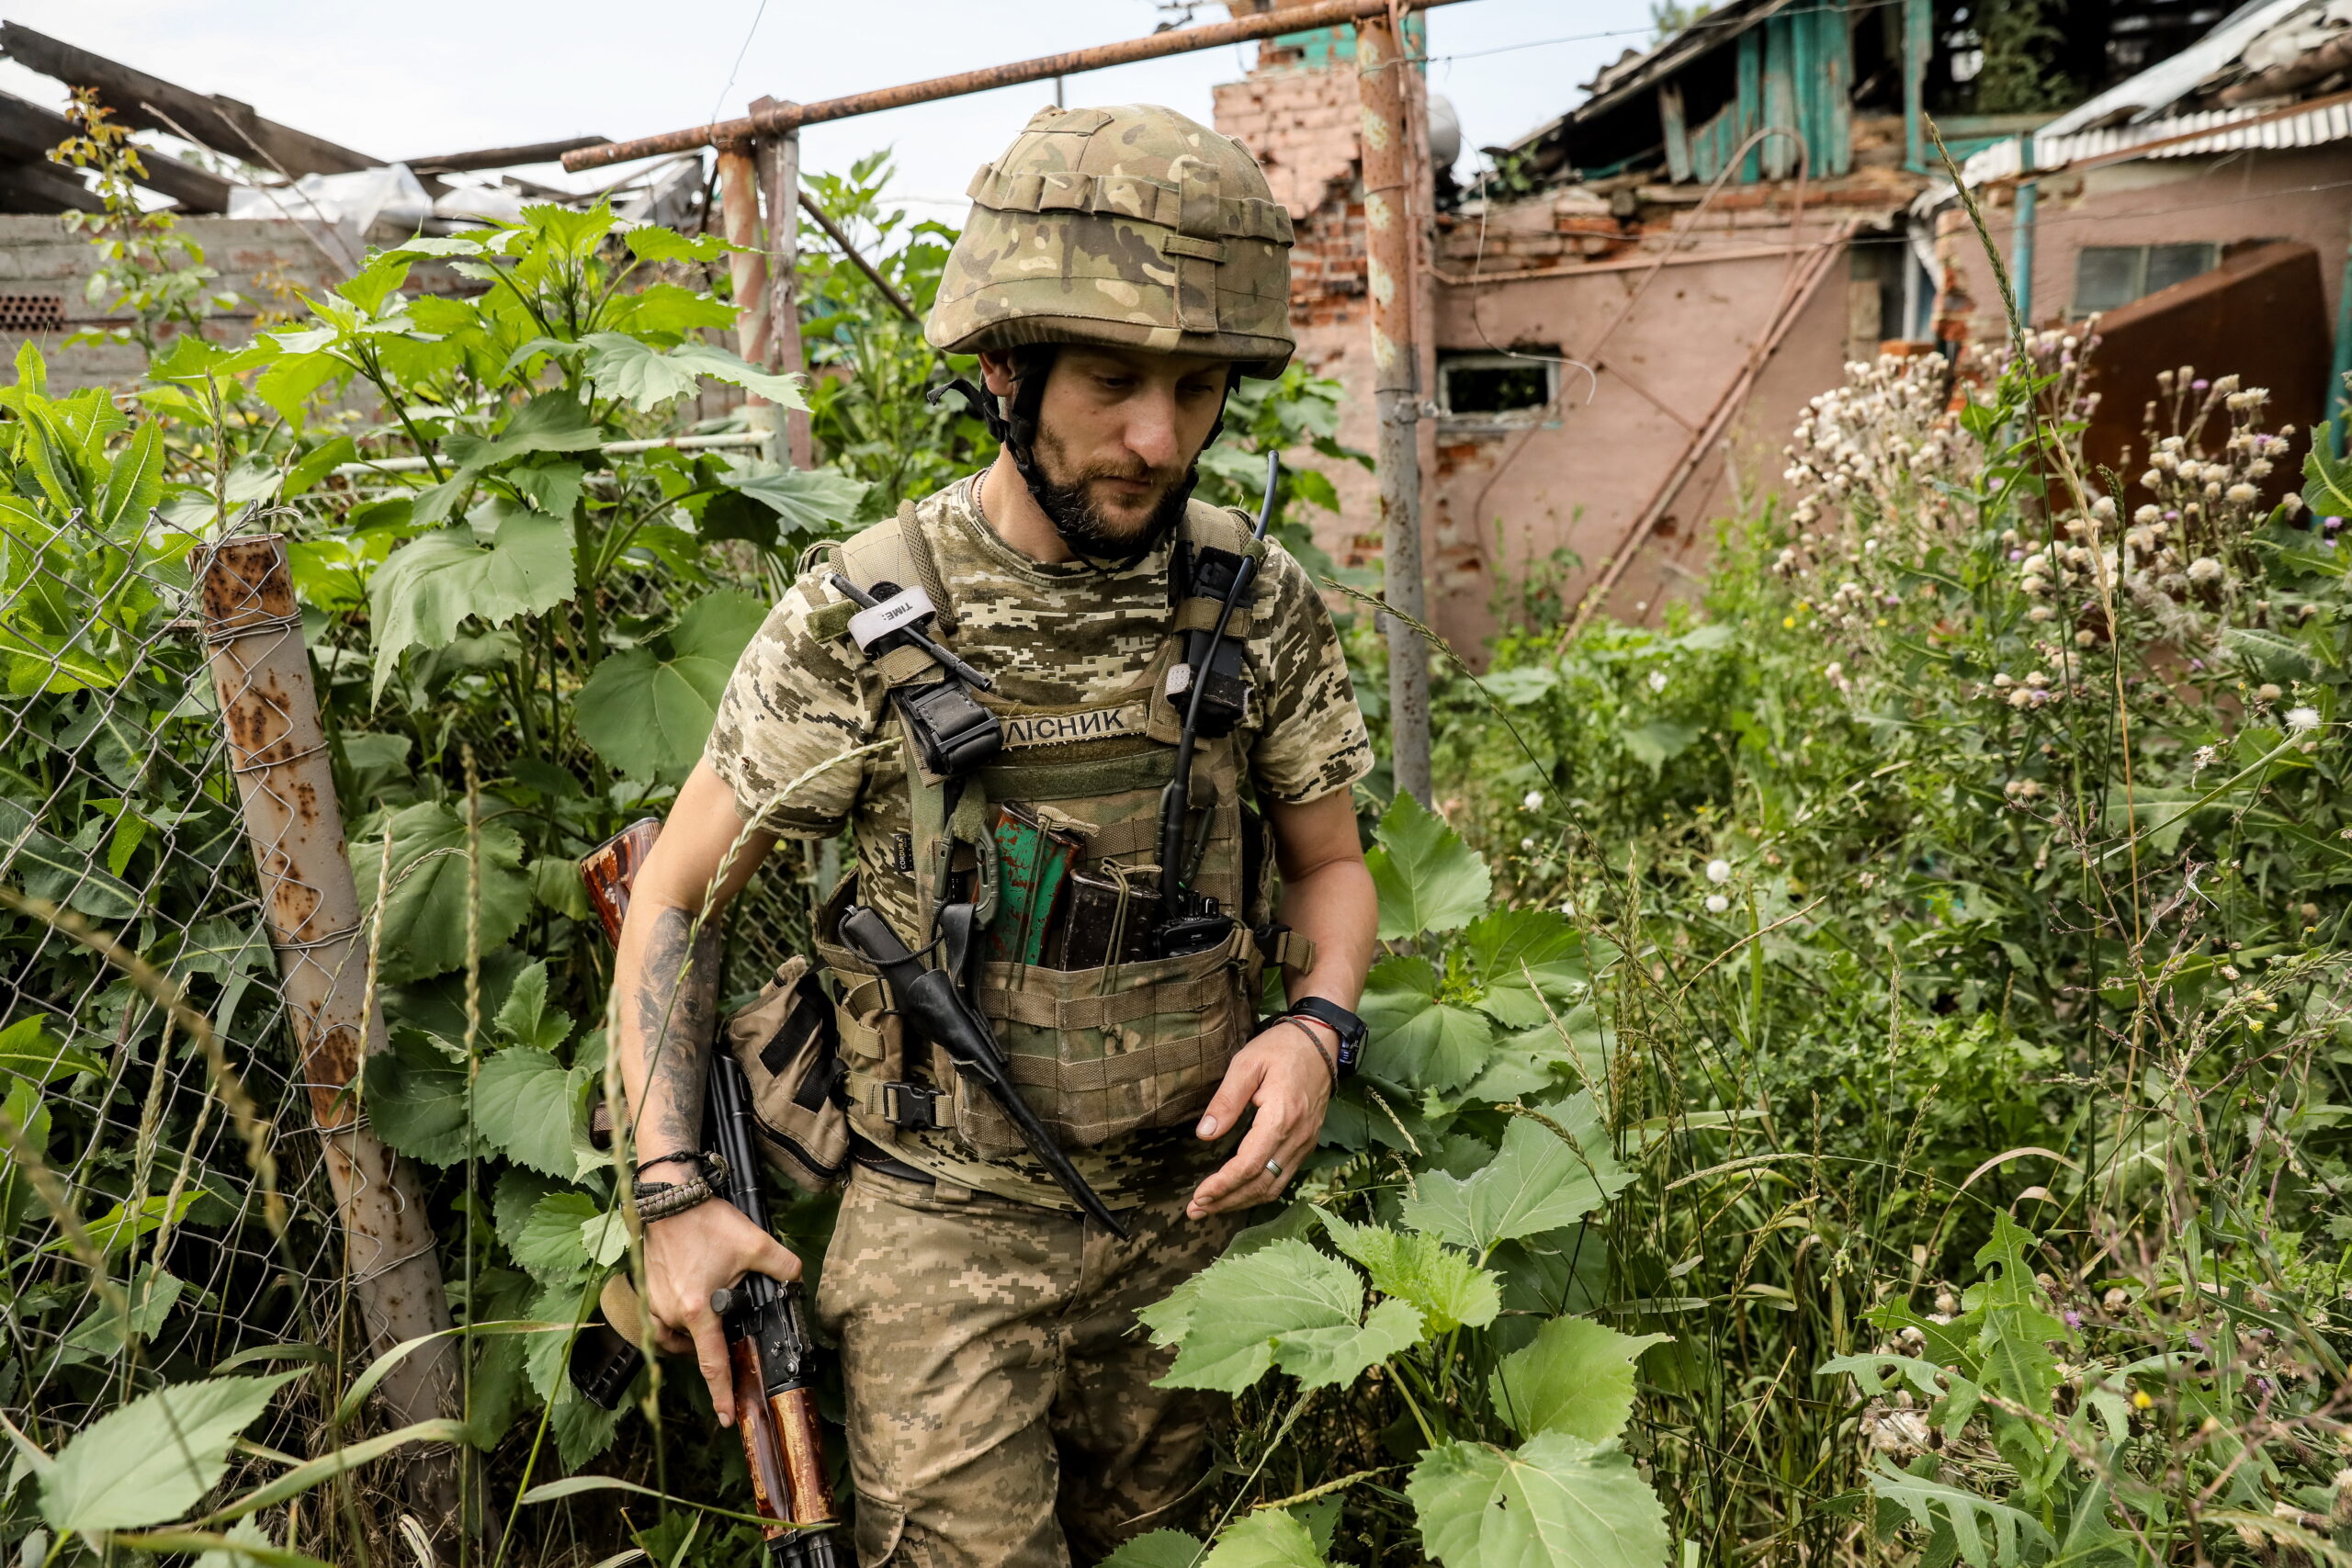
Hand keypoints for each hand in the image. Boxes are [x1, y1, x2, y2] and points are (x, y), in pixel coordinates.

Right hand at [640, 1198, 801, 1424]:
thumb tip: (796, 1279)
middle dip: (714, 1341)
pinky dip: (677, 1320)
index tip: (727, 1417)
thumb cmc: (706, 1222)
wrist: (670, 1198)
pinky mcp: (646, 1292)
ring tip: (711, 1314)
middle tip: (728, 1318)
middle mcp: (671, 1315)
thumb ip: (782, 1267)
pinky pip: (662, 1321)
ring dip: (694, 1333)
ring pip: (678, 1335)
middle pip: (696, 1346)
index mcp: (697, 1311)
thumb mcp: (755, 1244)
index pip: (713, 1364)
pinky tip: (690, 1303)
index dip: (722, 1394)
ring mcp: (655, 1304)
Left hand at [1186, 1019, 1335, 1219]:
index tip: (1198, 1196)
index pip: (1249, 1166)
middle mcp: (1297, 1138)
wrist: (1321, 1042)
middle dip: (1226, 1202)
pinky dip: (1258, 1191)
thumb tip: (1205, 1134)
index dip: (1222, 1185)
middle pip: (1260, 1185)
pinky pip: (1283, 1178)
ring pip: (1273, 1187)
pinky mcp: (1306, 1143)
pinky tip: (1238, 1193)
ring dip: (1241, 1201)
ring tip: (1211, 1207)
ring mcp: (1305, 1143)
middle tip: (1195, 1210)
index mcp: (1281, 1118)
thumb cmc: (1281, 1049)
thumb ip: (1226, 1101)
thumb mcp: (1247, 1064)